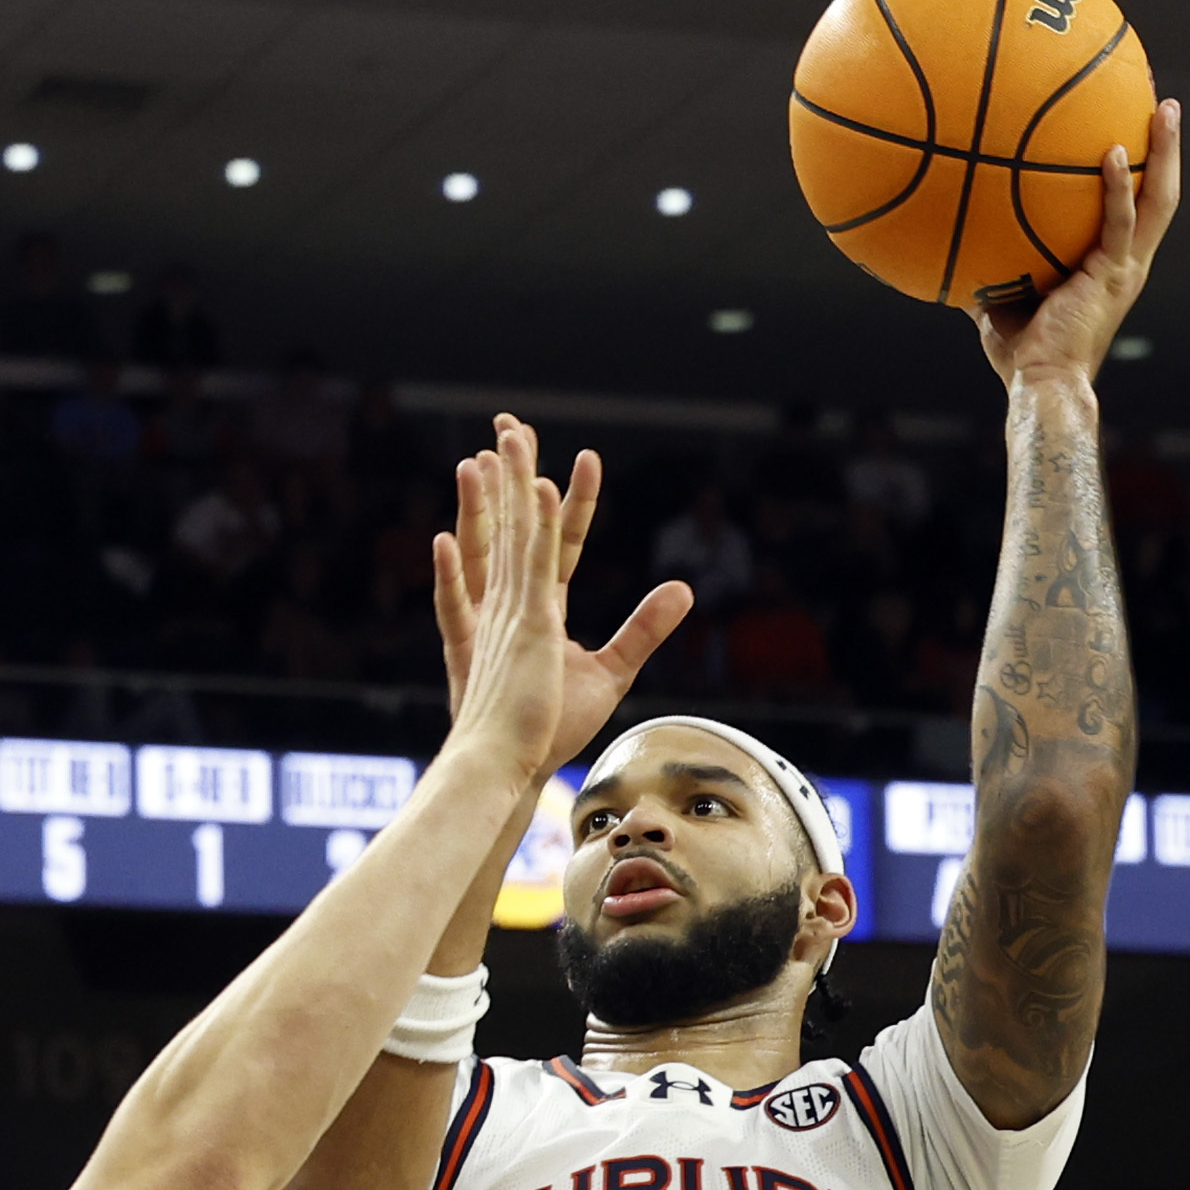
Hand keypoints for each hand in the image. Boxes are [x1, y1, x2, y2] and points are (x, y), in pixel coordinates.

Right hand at [435, 416, 689, 781]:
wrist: (511, 765)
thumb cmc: (547, 730)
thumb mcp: (612, 669)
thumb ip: (645, 626)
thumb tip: (684, 588)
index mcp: (532, 611)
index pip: (552, 542)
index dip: (564, 501)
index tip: (580, 461)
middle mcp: (516, 602)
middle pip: (517, 523)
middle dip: (513, 472)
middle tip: (509, 424)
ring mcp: (515, 610)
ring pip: (513, 532)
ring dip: (510, 484)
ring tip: (505, 438)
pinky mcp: (526, 626)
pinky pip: (528, 565)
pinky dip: (528, 528)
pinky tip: (530, 491)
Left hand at [973, 96, 1181, 395]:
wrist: (1040, 384)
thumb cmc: (1021, 352)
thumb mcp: (1003, 298)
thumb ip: (990, 265)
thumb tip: (950, 238)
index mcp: (1111, 266)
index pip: (1136, 209)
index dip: (1141, 173)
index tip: (1136, 131)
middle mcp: (1128, 263)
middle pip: (1161, 195)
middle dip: (1167, 150)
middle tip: (1167, 106)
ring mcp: (1125, 268)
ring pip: (1159, 201)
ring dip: (1165, 153)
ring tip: (1166, 109)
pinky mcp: (1113, 276)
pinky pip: (1121, 222)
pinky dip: (1119, 187)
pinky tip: (1112, 153)